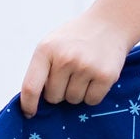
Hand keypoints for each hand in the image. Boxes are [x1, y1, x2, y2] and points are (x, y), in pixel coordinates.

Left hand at [19, 13, 134, 116]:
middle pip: (54, 97)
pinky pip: (92, 100)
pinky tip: (96, 77)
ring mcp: (86, 67)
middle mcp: (65, 58)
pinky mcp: (105, 75)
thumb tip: (33, 101)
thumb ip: (41, 69)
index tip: (29, 114)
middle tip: (70, 75)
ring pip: (74, 100)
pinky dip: (93, 94)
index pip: (31, 87)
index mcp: (46, 50)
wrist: (110, 24)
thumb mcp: (52, 45)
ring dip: (78, 92)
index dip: (28, 104)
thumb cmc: (76, 38)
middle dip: (60, 91)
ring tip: (85, 72)